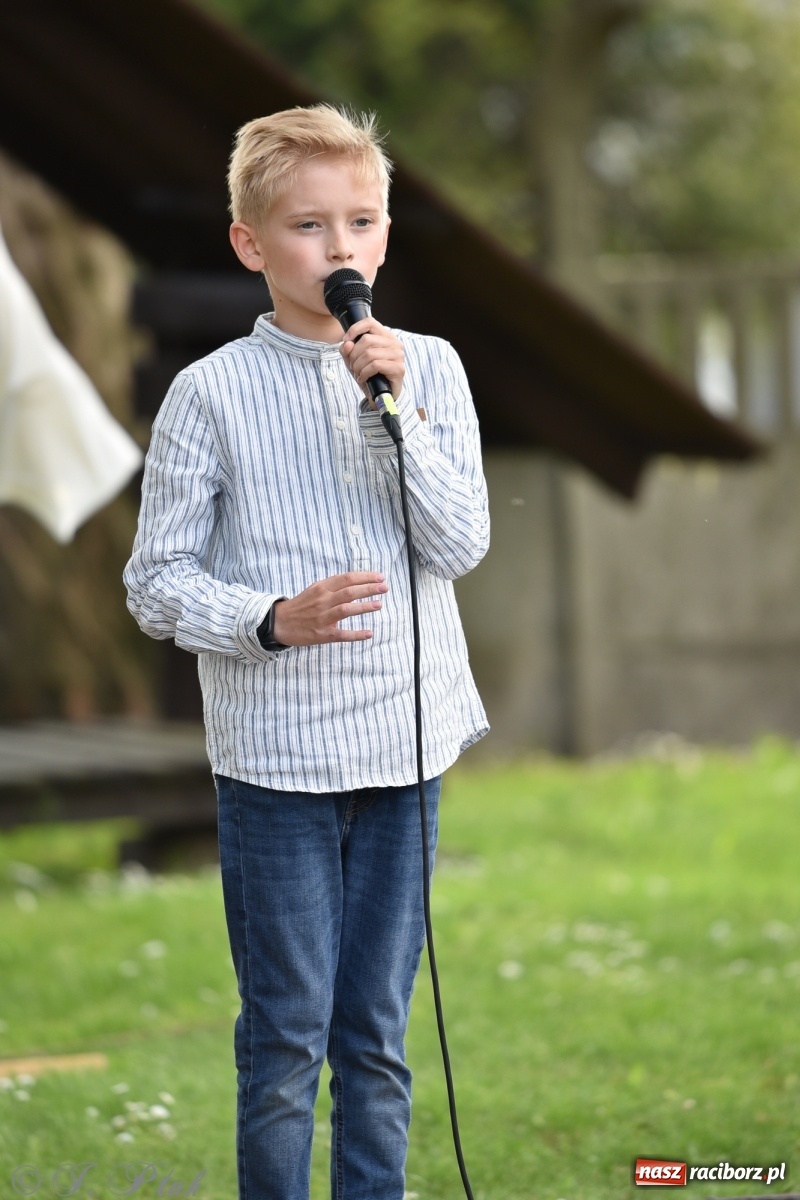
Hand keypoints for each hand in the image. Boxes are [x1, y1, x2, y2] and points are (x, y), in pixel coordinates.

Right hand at [272, 572, 388, 645]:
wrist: (280, 622)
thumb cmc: (301, 605)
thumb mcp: (315, 589)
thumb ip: (334, 585)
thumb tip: (357, 581)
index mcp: (322, 587)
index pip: (347, 578)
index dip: (366, 577)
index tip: (380, 577)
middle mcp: (323, 600)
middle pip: (350, 591)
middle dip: (370, 589)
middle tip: (385, 588)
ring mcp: (323, 618)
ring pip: (347, 609)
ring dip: (365, 606)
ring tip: (379, 604)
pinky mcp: (322, 634)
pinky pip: (342, 634)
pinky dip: (356, 634)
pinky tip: (369, 633)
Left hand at [340, 317, 404, 404]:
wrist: (381, 395)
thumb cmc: (369, 375)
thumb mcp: (353, 360)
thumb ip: (347, 350)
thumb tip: (347, 343)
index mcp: (385, 336)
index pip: (370, 322)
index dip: (355, 329)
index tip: (346, 340)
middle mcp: (394, 343)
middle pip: (367, 340)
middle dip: (354, 355)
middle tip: (352, 366)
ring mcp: (398, 355)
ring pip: (370, 353)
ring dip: (358, 366)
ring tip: (357, 374)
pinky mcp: (398, 368)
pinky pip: (375, 365)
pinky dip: (364, 373)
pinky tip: (363, 379)